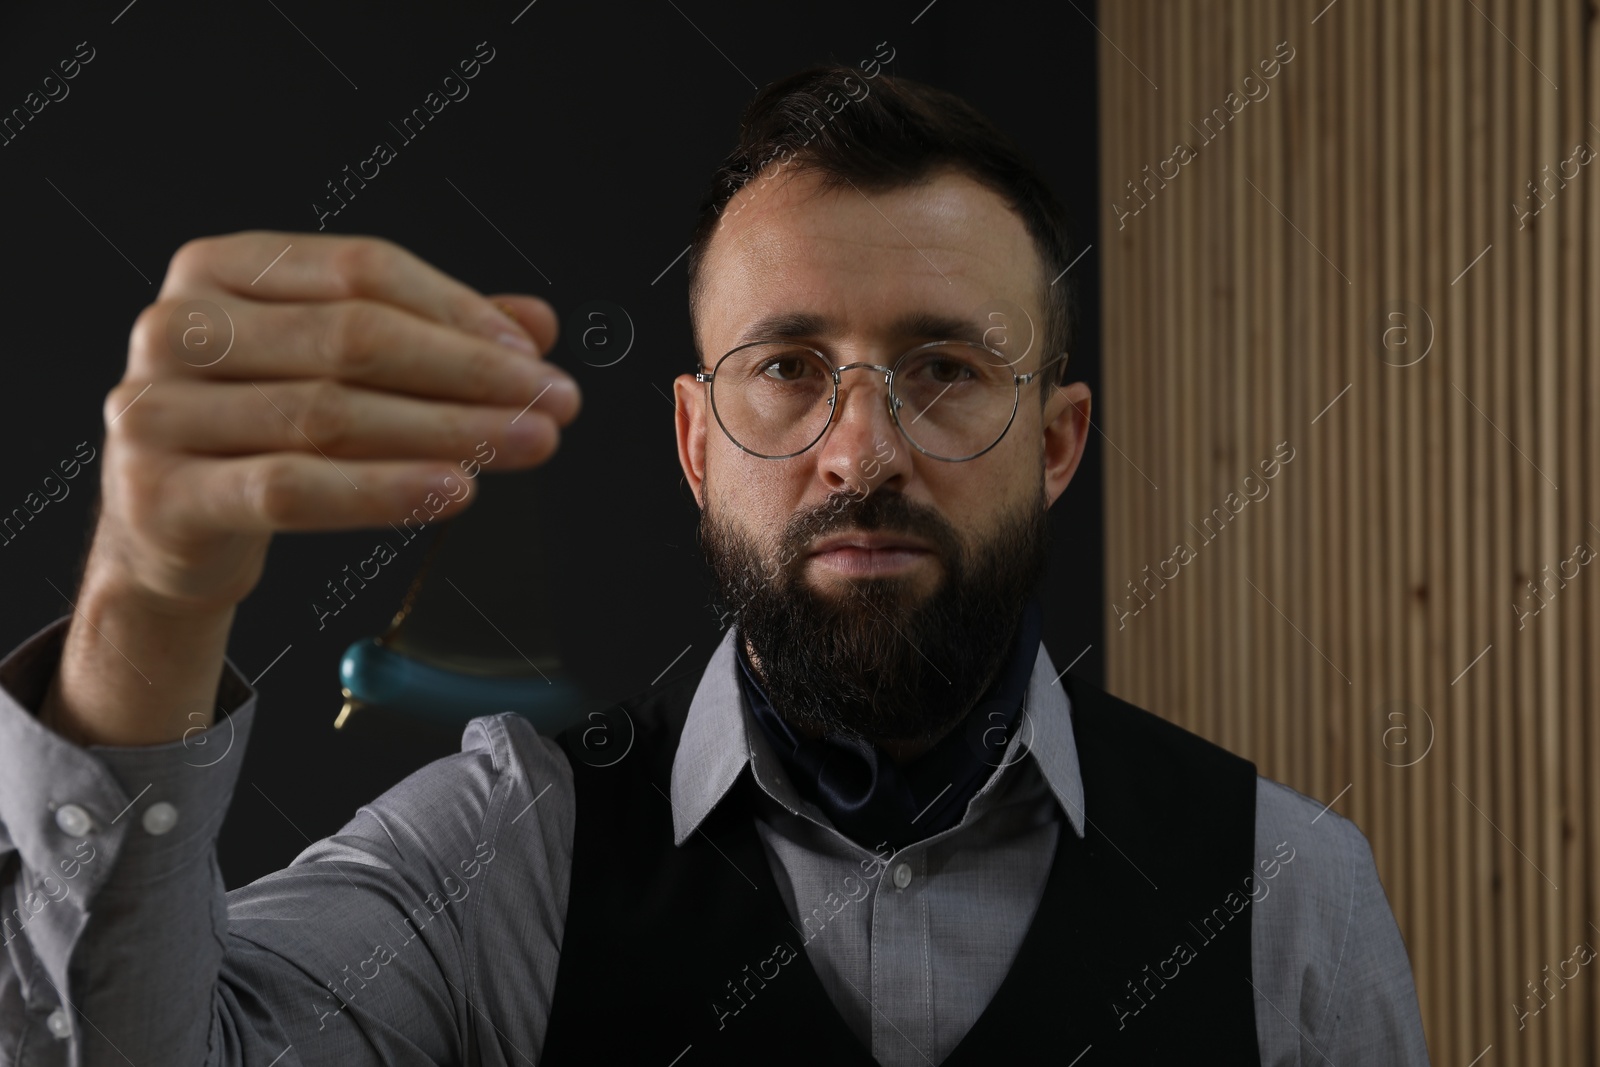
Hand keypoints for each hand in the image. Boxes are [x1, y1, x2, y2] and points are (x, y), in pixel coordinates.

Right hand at [92, 230, 578, 613]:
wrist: (171, 529)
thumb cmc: (262, 431)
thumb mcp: (339, 369)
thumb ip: (432, 336)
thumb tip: (537, 323)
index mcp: (221, 268)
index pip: (361, 269)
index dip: (458, 310)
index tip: (533, 354)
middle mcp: (178, 326)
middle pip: (353, 339)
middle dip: (470, 373)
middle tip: (552, 403)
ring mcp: (157, 409)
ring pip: (331, 414)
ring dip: (448, 430)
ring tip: (527, 444)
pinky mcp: (163, 493)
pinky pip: (293, 489)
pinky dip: (384, 490)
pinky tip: (455, 488)